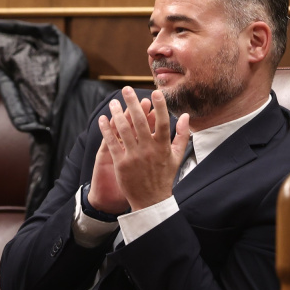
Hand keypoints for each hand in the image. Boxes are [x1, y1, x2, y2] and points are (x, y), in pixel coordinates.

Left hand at [99, 86, 189, 210]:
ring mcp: (134, 156)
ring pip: (124, 130)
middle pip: (139, 121)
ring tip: (113, 102)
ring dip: (117, 114)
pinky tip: (102, 119)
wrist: (151, 200)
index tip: (155, 92)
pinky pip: (112, 143)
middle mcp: (148, 149)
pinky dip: (106, 130)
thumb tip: (186, 116)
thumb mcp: (177, 156)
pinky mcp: (121, 163)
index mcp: (162, 146)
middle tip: (126, 89)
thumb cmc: (164, 177)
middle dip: (132, 103)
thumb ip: (182, 135)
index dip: (159, 107)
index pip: (162, 122)